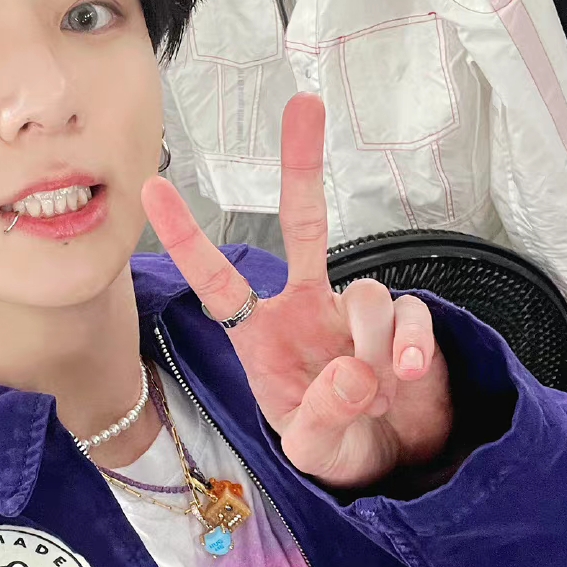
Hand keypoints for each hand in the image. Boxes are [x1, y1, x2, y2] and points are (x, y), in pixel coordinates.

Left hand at [141, 94, 452, 488]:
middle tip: (304, 104)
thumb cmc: (336, 446)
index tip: (153, 188)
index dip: (187, 238)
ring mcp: (356, 312)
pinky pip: (410, 314)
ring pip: (366, 294)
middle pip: (304, 224)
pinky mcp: (406, 323)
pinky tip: (410, 375)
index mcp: (261, 335)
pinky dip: (413, 345)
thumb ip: (323, 418)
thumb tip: (353, 371)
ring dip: (371, 345)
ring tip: (375, 395)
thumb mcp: (313, 450)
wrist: (394, 463)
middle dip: (302, 164)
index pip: (217, 282)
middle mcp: (306, 309)